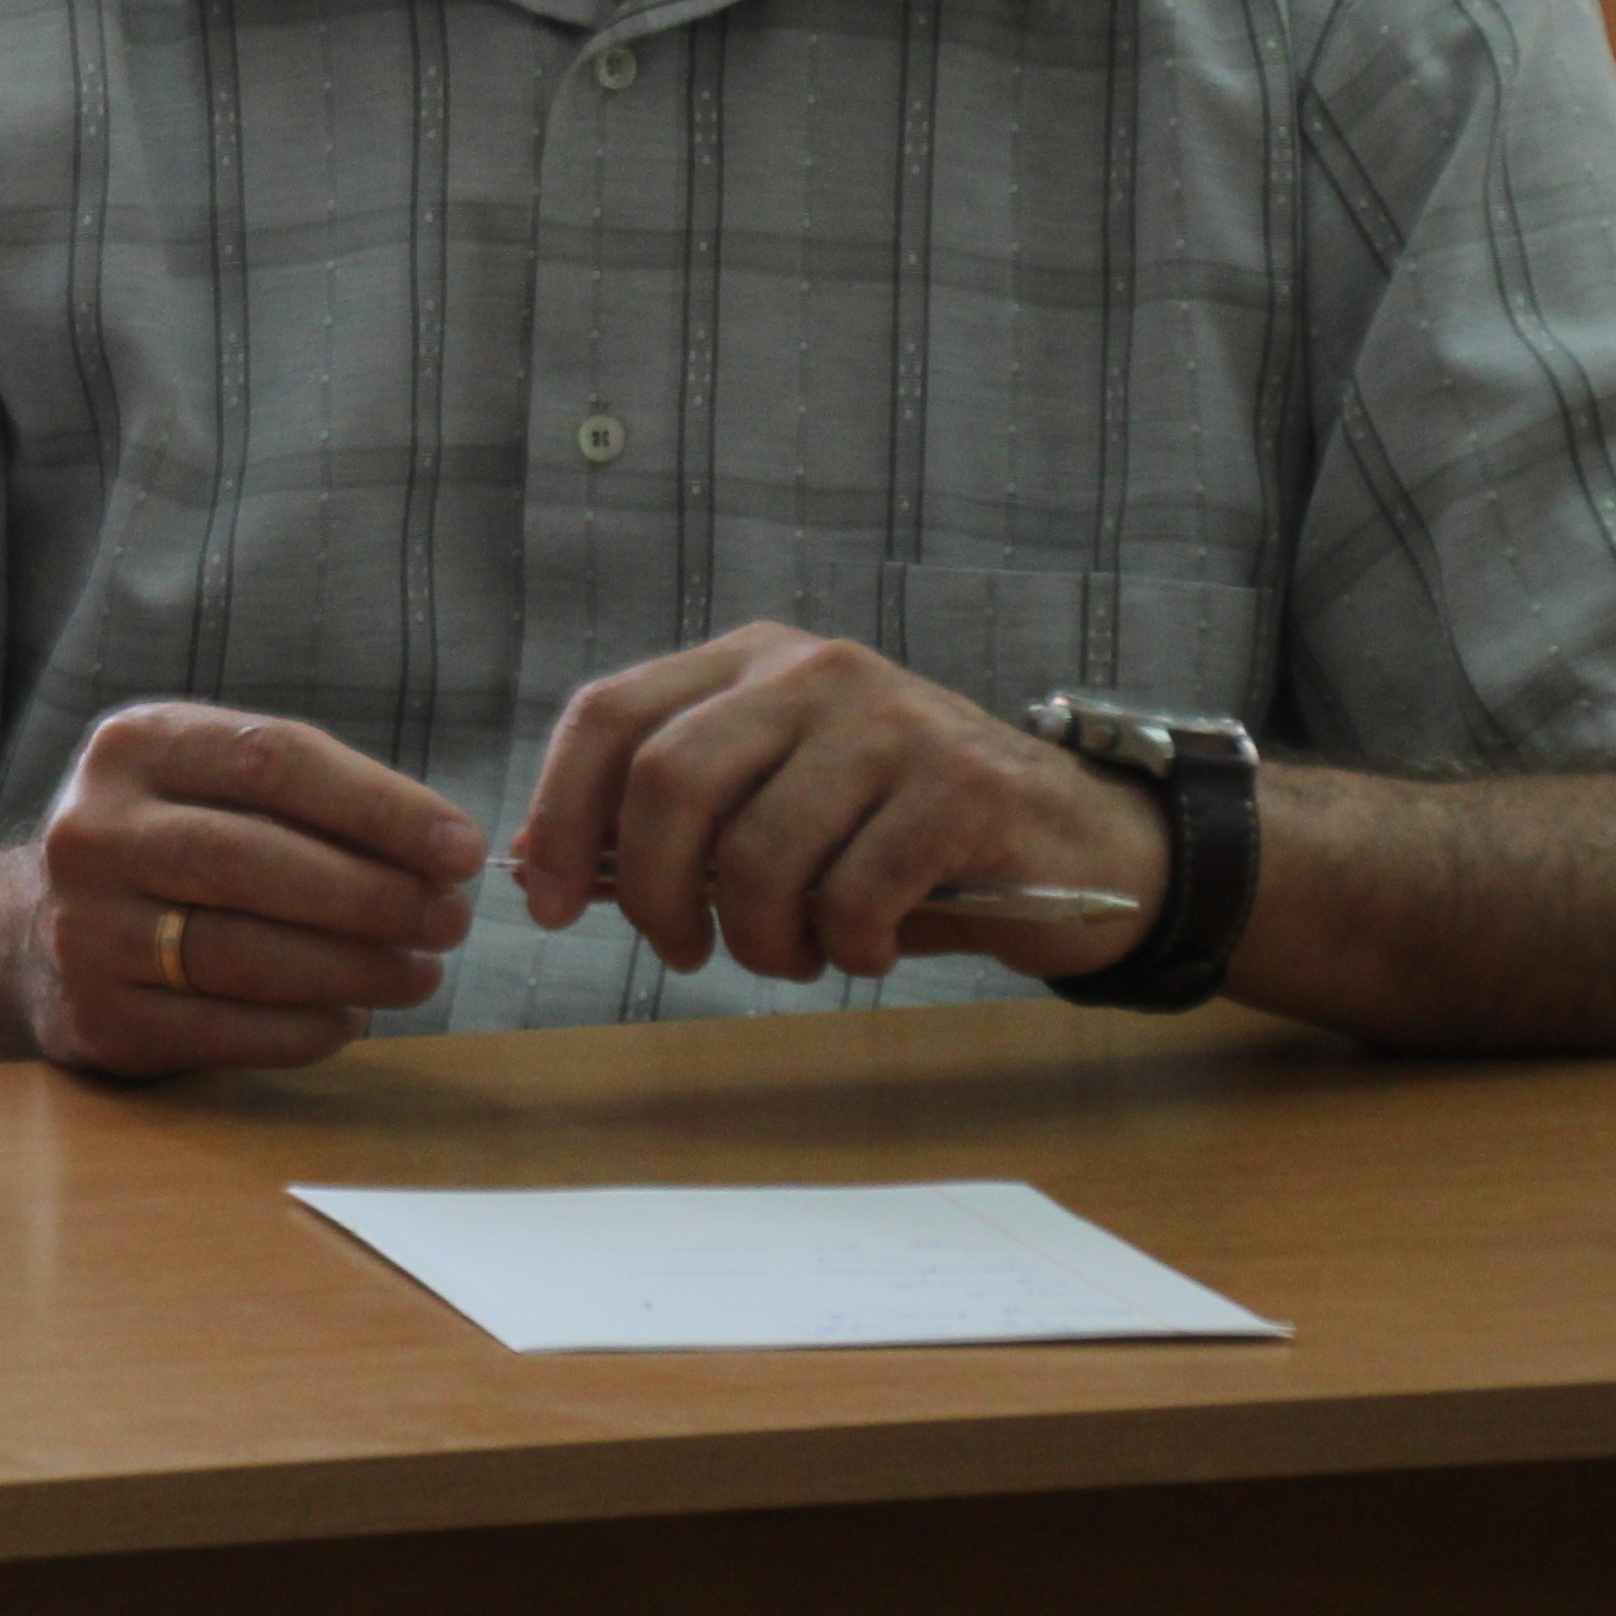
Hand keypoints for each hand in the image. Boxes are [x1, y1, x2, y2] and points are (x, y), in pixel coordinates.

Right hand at [12, 700, 483, 1074]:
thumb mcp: (214, 786)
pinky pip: (226, 1028)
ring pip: (243, 952)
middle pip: (254, 858)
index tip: (462, 849)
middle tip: (450, 920)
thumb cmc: (172, 849)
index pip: (271, 758)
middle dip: (373, 894)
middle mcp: (93, 830)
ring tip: (420, 973)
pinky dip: (306, 1028)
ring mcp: (84, 927)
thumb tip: (444, 856)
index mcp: (133, 746)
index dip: (380, 806)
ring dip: (354, 969)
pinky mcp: (97, 1015)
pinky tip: (350, 1016)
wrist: (38, 933)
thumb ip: (313, 802)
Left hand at [507, 622, 1171, 982]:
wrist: (1077, 840)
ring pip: (757, 854)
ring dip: (759, 939)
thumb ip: (670, 818)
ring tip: (794, 954)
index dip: (560, 811)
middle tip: (682, 951)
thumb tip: (538, 862)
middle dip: (651, 892)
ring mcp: (890, 722)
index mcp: (749, 661)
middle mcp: (812, 672)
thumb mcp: (776, 802)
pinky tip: (869, 947)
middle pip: (668, 782)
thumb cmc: (901, 832)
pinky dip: (844, 948)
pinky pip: (851, 896)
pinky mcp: (960, 788)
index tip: (549, 902)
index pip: (610, 714)